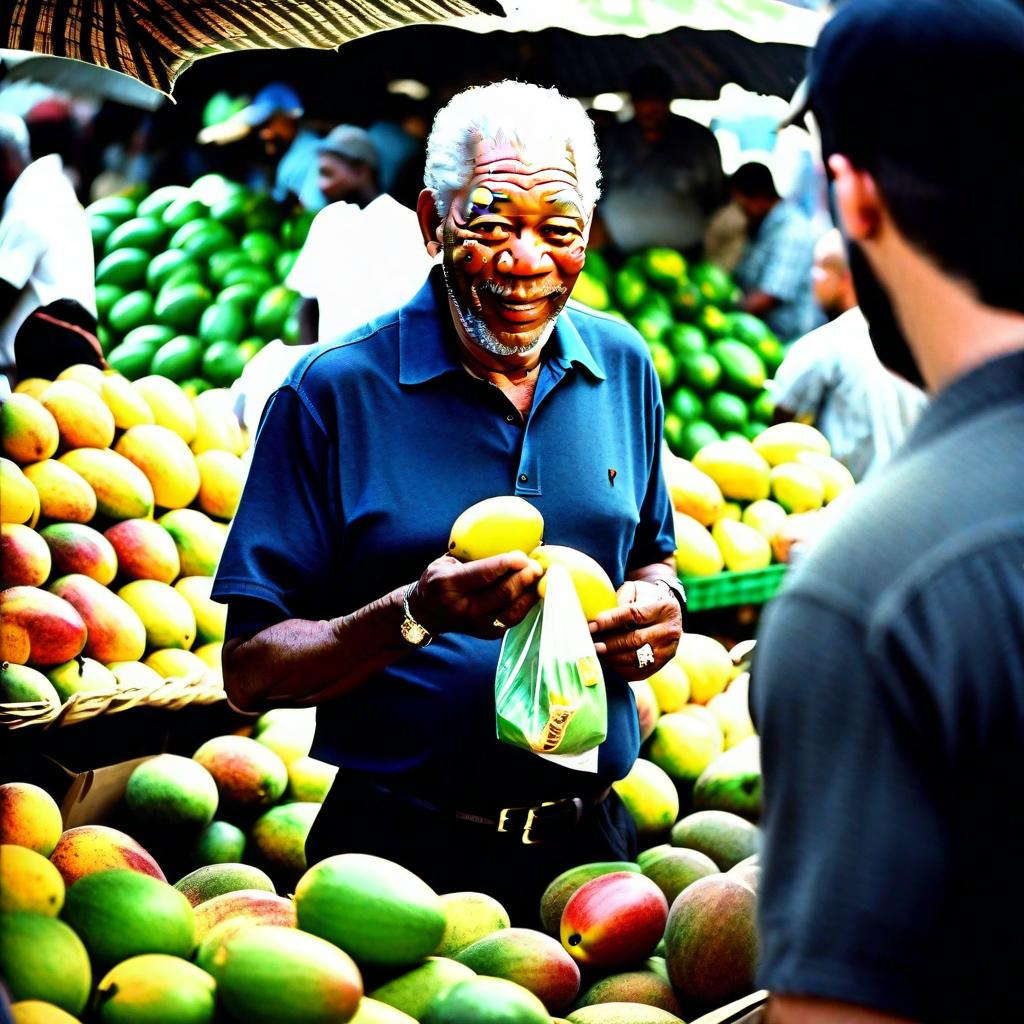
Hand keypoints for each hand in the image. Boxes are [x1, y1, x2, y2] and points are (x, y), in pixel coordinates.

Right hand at [411, 552, 543, 639]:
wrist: (426, 612)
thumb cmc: (440, 579)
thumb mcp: (446, 561)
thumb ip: (473, 556)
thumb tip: (509, 539)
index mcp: (449, 583)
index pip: (482, 575)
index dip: (506, 565)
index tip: (523, 556)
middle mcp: (462, 607)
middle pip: (501, 595)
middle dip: (523, 579)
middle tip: (537, 567)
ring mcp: (476, 624)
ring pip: (512, 611)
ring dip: (530, 594)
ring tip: (541, 579)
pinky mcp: (488, 633)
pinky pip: (514, 619)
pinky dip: (527, 604)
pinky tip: (534, 591)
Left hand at [589, 579, 681, 680]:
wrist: (664, 614)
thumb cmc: (643, 598)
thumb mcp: (634, 591)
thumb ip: (619, 600)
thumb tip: (597, 617)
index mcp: (666, 608)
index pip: (635, 615)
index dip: (611, 621)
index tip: (592, 625)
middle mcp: (671, 631)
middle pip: (635, 640)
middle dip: (609, 643)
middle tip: (590, 643)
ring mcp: (668, 651)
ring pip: (635, 659)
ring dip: (610, 657)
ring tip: (594, 652)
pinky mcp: (660, 666)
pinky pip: (636, 672)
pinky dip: (618, 668)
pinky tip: (605, 661)